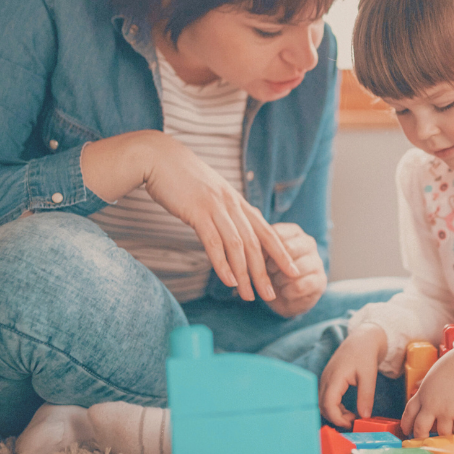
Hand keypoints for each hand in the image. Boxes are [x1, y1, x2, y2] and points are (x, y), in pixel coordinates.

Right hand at [139, 133, 299, 301]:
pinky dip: (223, 263)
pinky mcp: (197, 211)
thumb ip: (226, 211)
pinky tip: (228, 281)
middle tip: (271, 296)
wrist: (159, 157)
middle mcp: (233, 205)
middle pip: (256, 244)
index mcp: (239, 202)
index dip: (282, 253)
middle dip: (265, 273)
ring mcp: (216, 208)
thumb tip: (235, 229)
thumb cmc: (182, 178)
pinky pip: (214, 242)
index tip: (293, 272)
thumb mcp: (211, 194)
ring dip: (245, 274)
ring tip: (249, 296)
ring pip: (238, 246)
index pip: (268, 231)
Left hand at [262, 223, 326, 317]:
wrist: (283, 296)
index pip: (276, 234)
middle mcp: (308, 243)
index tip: (256, 260)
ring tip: (277, 282)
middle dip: (273, 265)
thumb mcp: (259, 257)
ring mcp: (317, 261)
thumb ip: (255, 247)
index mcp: (293, 232)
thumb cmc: (268, 271)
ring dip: (280, 280)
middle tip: (268, 272)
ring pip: (295, 269)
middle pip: (288, 249)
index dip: (262, 249)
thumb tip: (246, 243)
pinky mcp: (320, 281)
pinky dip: (287, 292)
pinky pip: (300, 286)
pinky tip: (285, 293)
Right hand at [318, 325, 386, 427]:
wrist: (362, 339)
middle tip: (353, 422)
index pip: (328, 404)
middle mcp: (326, 379)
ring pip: (323, 403)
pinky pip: (327, 398)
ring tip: (353, 417)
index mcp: (334, 378)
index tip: (351, 424)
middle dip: (336, 418)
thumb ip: (365, 396)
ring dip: (335, 413)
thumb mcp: (369, 376)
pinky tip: (348, 410)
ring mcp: (325, 380)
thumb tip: (364, 416)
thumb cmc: (365, 354)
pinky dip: (335, 407)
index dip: (337, 418)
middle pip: (322, 406)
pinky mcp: (328, 381)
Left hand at [401, 350, 453, 438]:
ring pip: (441, 434)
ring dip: (443, 436)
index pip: (409, 413)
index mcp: (423, 393)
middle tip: (423, 440)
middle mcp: (432, 405)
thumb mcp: (432, 374)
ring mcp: (447, 412)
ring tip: (446, 435)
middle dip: (420, 437)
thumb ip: (426, 386)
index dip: (406, 424)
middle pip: (420, 428)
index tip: (407, 430)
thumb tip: (421, 387)